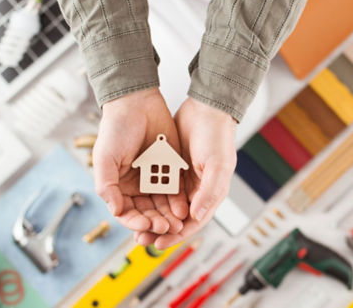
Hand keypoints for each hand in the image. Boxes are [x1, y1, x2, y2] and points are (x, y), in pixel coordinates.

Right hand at [93, 88, 188, 234]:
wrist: (138, 103)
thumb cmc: (116, 128)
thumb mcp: (105, 158)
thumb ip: (107, 185)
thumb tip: (115, 210)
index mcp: (119, 185)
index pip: (126, 212)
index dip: (135, 221)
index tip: (145, 224)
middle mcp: (137, 185)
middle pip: (146, 212)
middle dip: (155, 222)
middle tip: (164, 227)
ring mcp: (154, 178)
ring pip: (162, 205)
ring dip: (168, 216)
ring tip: (175, 223)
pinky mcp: (170, 169)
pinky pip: (175, 190)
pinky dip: (178, 201)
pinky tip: (182, 208)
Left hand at [135, 97, 236, 248]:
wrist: (205, 109)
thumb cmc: (216, 136)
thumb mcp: (217, 165)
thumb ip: (209, 192)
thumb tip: (195, 217)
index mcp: (210, 193)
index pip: (193, 222)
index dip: (176, 235)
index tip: (158, 243)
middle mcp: (197, 189)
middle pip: (177, 217)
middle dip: (160, 228)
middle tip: (141, 237)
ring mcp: (184, 179)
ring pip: (166, 204)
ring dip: (153, 214)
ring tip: (136, 224)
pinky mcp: (172, 167)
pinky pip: (160, 187)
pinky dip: (150, 196)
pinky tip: (137, 202)